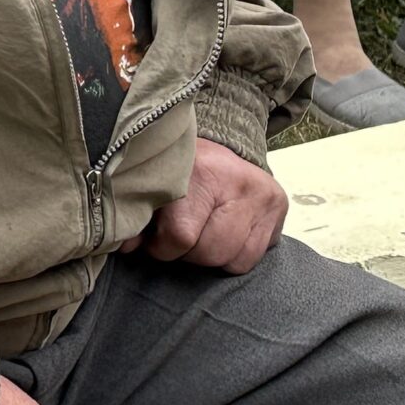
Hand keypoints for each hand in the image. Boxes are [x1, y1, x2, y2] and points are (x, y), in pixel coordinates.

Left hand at [127, 138, 286, 273]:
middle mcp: (240, 181)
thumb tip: (125, 247)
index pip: (181, 235)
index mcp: (203, 171)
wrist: (219, 145)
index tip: (154, 239)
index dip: (162, 246)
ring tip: (201, 234)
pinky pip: (251, 259)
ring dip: (210, 256)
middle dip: (187, 253)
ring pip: (232, 260)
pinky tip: (223, 234)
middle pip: (209, 252)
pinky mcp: (279, 208)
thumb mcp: (156, 183)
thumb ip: (141, 215)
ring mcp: (264, 196)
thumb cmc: (181, 168)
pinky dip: (232, 255)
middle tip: (179, 236)